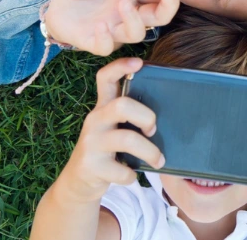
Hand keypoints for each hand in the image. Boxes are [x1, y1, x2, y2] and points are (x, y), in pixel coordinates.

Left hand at [44, 0, 180, 55]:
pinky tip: (101, 27)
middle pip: (161, 15)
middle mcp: (132, 12)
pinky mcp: (98, 41)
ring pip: (137, 33)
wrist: (60, 9)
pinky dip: (106, 38)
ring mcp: (116, 28)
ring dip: (135, 19)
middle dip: (169, 4)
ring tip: (124, 3)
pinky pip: (107, 47)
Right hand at [54, 58, 163, 203]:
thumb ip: (129, 118)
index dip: (120, 67)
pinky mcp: (91, 166)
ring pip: (127, 139)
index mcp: (102, 108)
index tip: (139, 63)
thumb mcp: (113, 130)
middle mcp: (94, 121)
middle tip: (153, 130)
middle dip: (146, 116)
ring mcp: (91, 143)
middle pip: (122, 105)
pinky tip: (130, 175)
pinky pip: (122, 170)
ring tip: (158, 160)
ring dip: (150, 151)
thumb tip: (168, 112)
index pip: (105, 78)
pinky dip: (132, 175)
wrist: (78, 184)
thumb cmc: (106, 152)